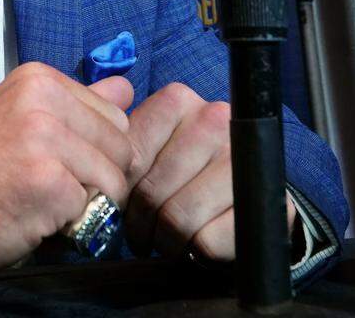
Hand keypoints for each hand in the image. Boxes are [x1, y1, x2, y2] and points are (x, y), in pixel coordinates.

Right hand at [0, 63, 133, 282]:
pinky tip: (28, 218)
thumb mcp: (20, 121)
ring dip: (85, 206)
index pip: (117, 120)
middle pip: (123, 151)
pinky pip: (91, 210)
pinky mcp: (46, 181)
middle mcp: (43, 99)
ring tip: (39, 204)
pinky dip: (67, 226)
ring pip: (115, 183)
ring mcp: (44, 138)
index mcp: (39, 79)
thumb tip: (126, 87)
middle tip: (47, 192)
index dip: (96, 155)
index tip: (54, 166)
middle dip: (98, 182)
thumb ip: (75, 105)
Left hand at [123, 82, 295, 261]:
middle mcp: (214, 119)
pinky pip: (207, 241)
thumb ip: (118, 147)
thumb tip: (91, 159)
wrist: (241, 194)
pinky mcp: (262, 200)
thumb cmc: (182, 172)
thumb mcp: (147, 150)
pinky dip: (195, 252)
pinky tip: (194, 244)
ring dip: (165, 241)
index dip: (120, 190)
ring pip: (178, 218)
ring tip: (164, 239)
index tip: (123, 203)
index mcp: (178, 101)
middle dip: (139, 223)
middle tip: (142, 233)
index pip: (130, 157)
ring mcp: (241, 158)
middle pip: (151, 190)